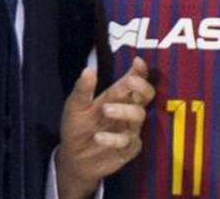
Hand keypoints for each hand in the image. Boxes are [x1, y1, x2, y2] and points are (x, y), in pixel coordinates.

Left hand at [55, 58, 153, 198]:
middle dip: (142, 87)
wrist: (73, 158)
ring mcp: (130, 129)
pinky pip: (129, 141)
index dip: (139, 71)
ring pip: (139, 115)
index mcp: (116, 97)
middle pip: (146, 95)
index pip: (134, 81)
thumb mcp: (75, 106)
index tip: (137, 61)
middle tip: (130, 81)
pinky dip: (114, 138)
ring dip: (124, 111)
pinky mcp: (129, 148)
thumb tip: (89, 69)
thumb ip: (83, 89)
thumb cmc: (77, 128)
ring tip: (105, 110)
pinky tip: (99, 137)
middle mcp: (127, 111)